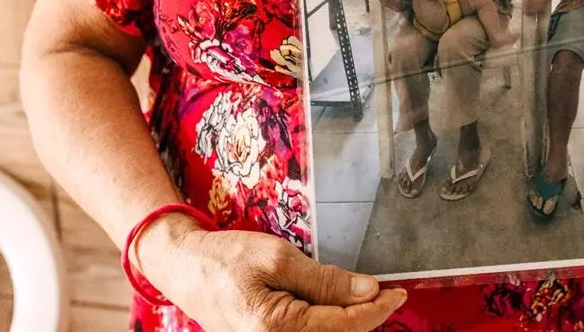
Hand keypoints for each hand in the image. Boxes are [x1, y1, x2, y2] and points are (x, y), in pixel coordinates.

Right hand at [134, 214, 405, 331]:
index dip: (378, 309)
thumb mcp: (279, 258)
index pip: (346, 324)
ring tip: (363, 299)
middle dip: (365, 319)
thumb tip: (368, 291)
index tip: (400, 293)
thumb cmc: (225, 258)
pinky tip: (337, 309)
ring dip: (347, 323)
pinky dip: (328, 325)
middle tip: (388, 294)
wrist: (183, 269)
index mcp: (277, 328)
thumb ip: (325, 280)